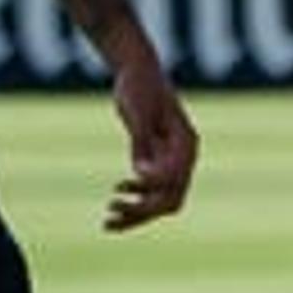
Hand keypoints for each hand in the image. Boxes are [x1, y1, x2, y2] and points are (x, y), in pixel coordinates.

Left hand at [99, 49, 197, 231]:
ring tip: (106, 222)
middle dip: (143, 210)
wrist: (136, 70)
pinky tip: (110, 214)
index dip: (151, 185)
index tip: (125, 180)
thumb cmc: (138, 85)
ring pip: (160, 203)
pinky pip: (148, 195)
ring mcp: (171, 163)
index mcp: (186, 143)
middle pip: (170, 199)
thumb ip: (141, 141)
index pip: (176, 178)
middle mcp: (184, 157)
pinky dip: (132, 206)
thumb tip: (140, 172)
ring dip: (136, 216)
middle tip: (110, 210)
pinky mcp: (156, 164)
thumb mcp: (136, 110)